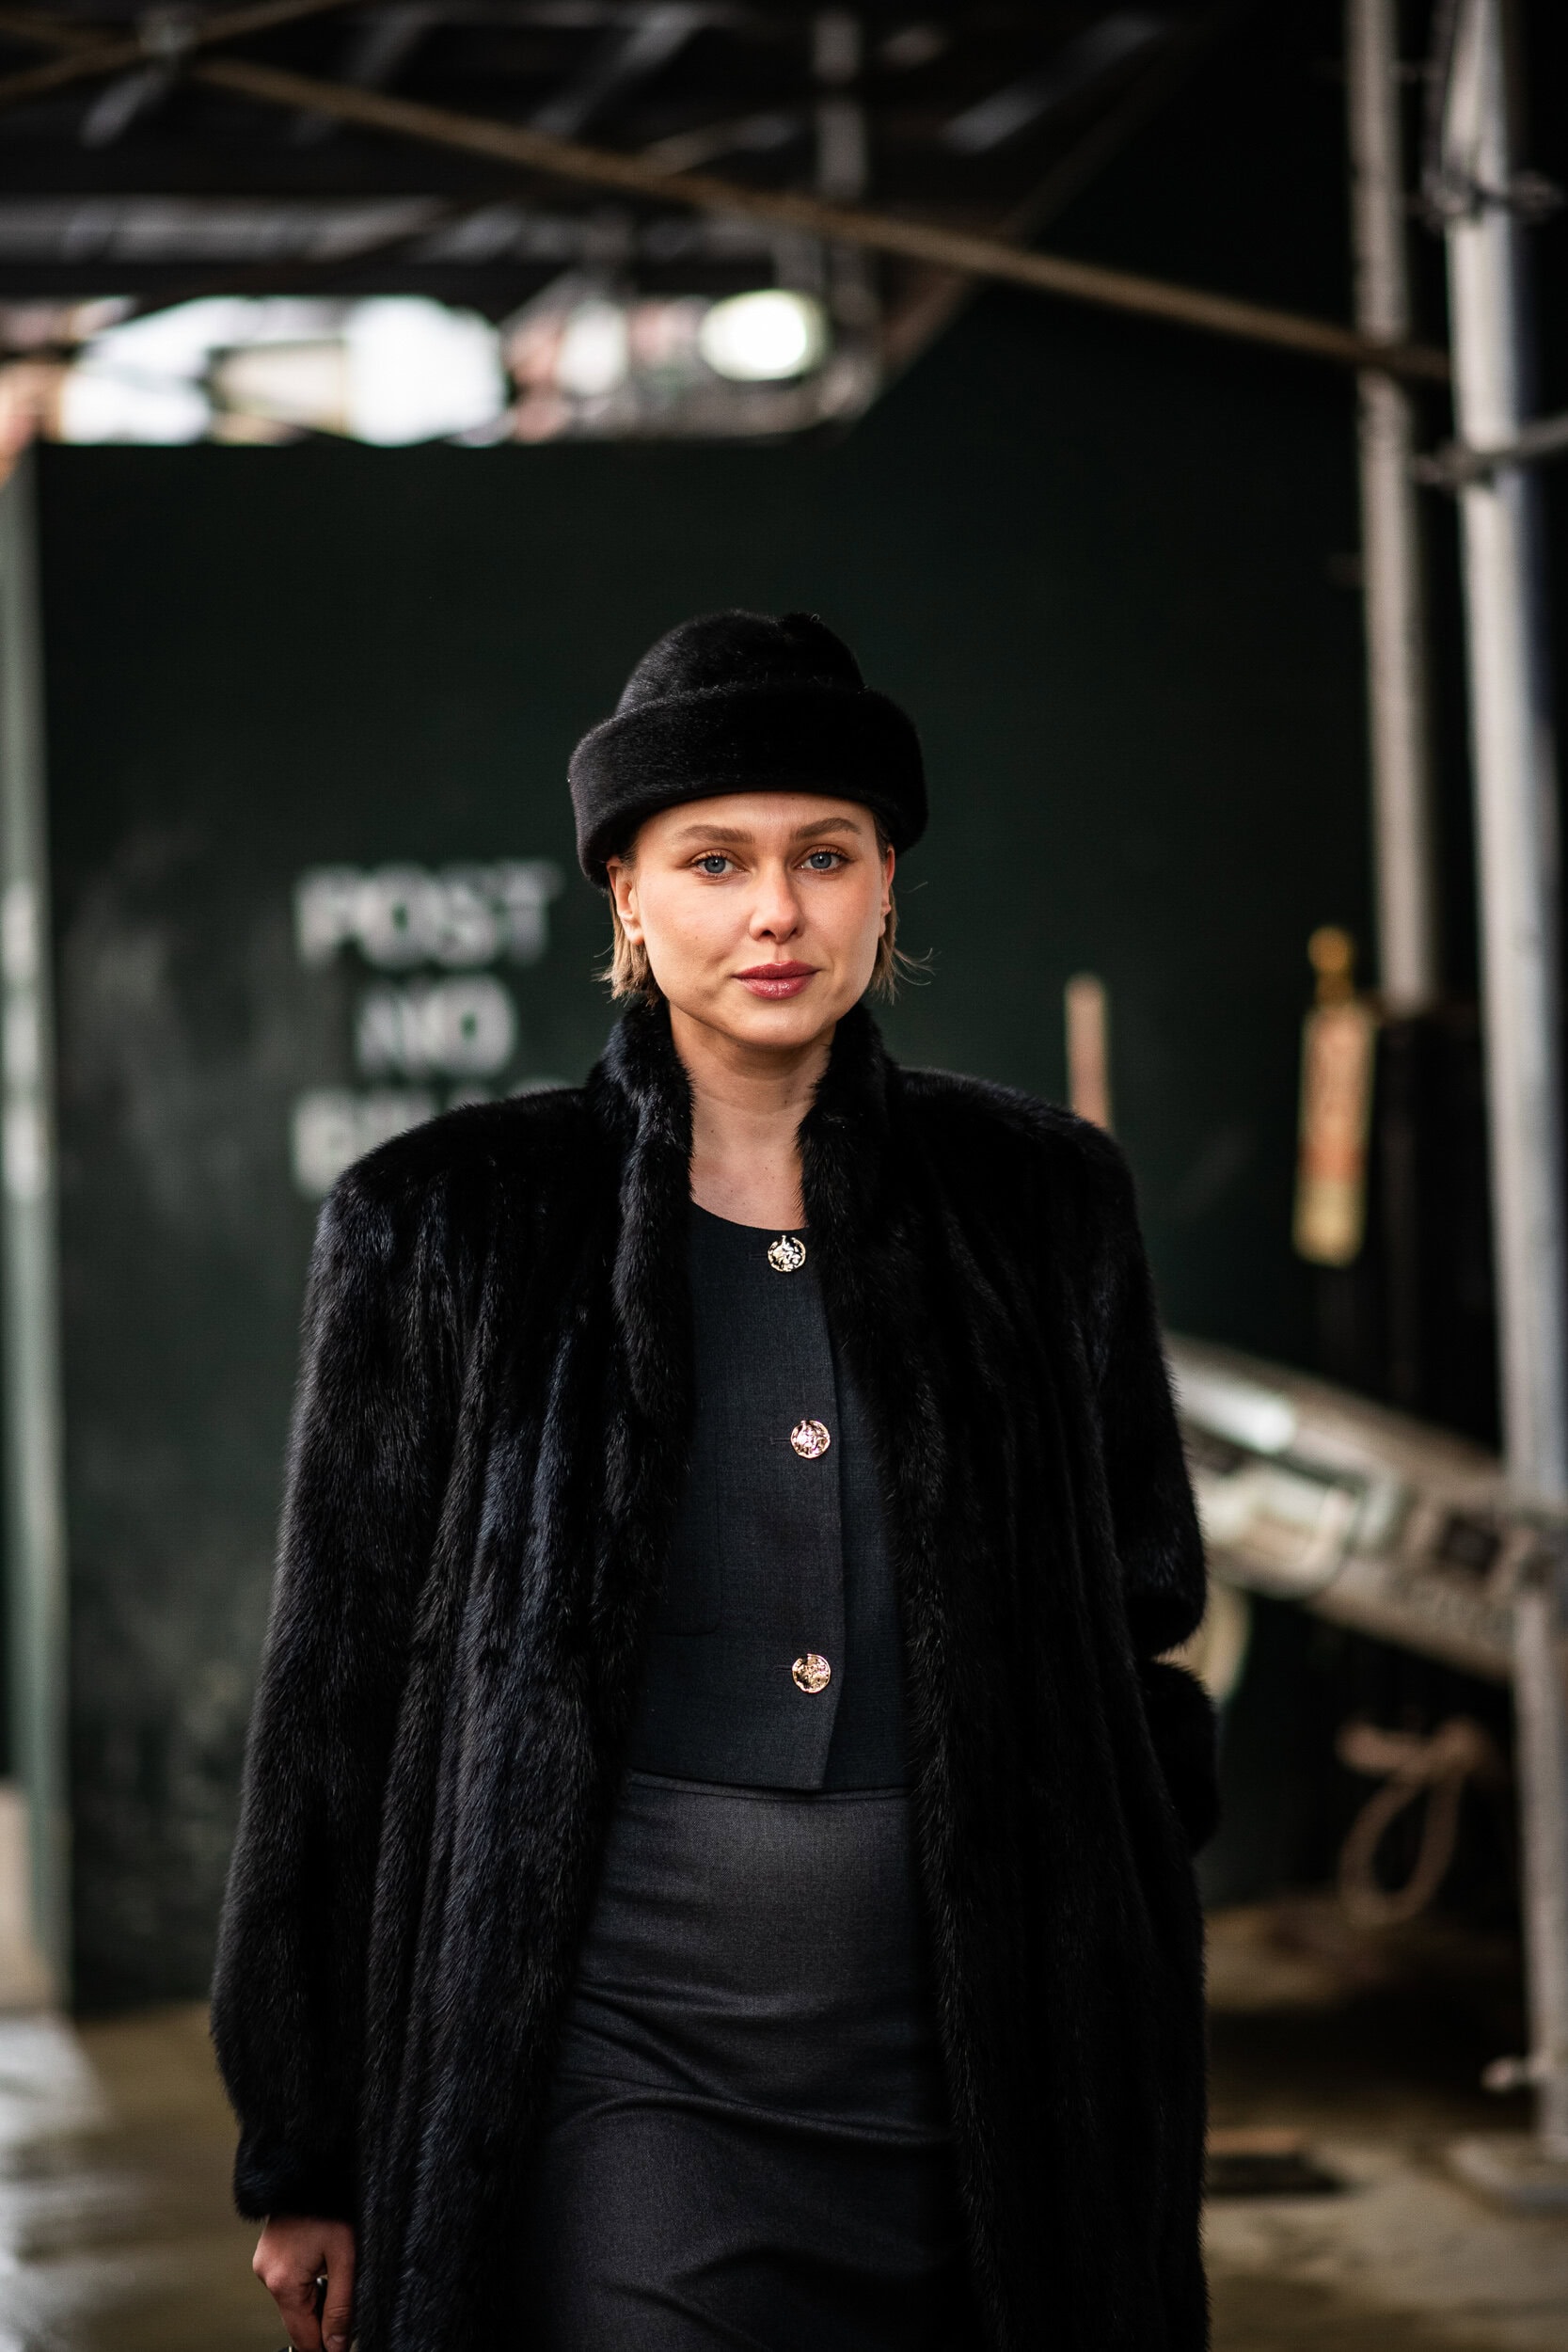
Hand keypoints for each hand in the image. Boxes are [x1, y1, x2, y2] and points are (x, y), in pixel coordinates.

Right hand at [253, 2213, 355, 2350]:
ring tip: (338, 2275)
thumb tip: (335, 2346)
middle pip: (298, 2319)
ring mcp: (264, 2263)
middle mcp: (266, 2275)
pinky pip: (289, 2281)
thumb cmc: (331, 2205)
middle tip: (348, 2309)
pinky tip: (324, 2265)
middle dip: (323, 2321)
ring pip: (294, 2301)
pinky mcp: (269, 2252)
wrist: (312, 2167)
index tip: (343, 2347)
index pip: (303, 2336)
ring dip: (316, 2299)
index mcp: (282, 2282)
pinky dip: (307, 2283)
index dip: (326, 2346)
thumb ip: (341, 2306)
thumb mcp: (346, 2258)